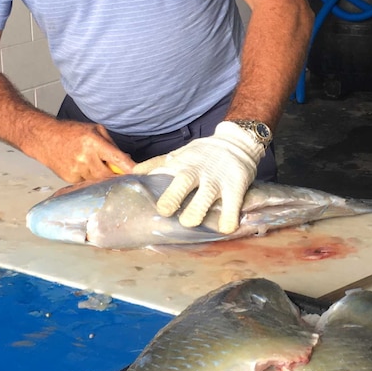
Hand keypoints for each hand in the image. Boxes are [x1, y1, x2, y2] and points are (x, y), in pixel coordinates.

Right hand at [30, 120, 134, 183]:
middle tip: (123, 176)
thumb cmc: (71, 132)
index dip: (129, 168)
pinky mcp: (70, 178)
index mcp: (94, 142)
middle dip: (117, 177)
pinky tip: (84, 168)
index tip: (139, 174)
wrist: (44, 138)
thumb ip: (111, 144)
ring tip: (96, 166)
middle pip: (109, 175)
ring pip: (98, 180)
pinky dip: (90, 178)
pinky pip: (87, 182)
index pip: (117, 158)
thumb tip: (126, 159)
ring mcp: (77, 169)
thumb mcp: (95, 129)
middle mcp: (85, 157)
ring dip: (103, 177)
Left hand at [132, 122, 264, 232]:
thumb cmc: (204, 154)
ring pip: (207, 195)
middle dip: (173, 196)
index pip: (163, 171)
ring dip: (197, 210)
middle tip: (165, 211)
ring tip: (189, 222)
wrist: (238, 142)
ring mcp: (218, 180)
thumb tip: (133, 173)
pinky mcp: (236, 187)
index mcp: (181, 163)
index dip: (153, 184)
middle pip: (184, 181)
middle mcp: (198, 171)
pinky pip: (233, 206)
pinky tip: (223, 228)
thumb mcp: (180, 154)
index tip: (144, 199)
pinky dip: (228, 219)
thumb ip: (158, 164)